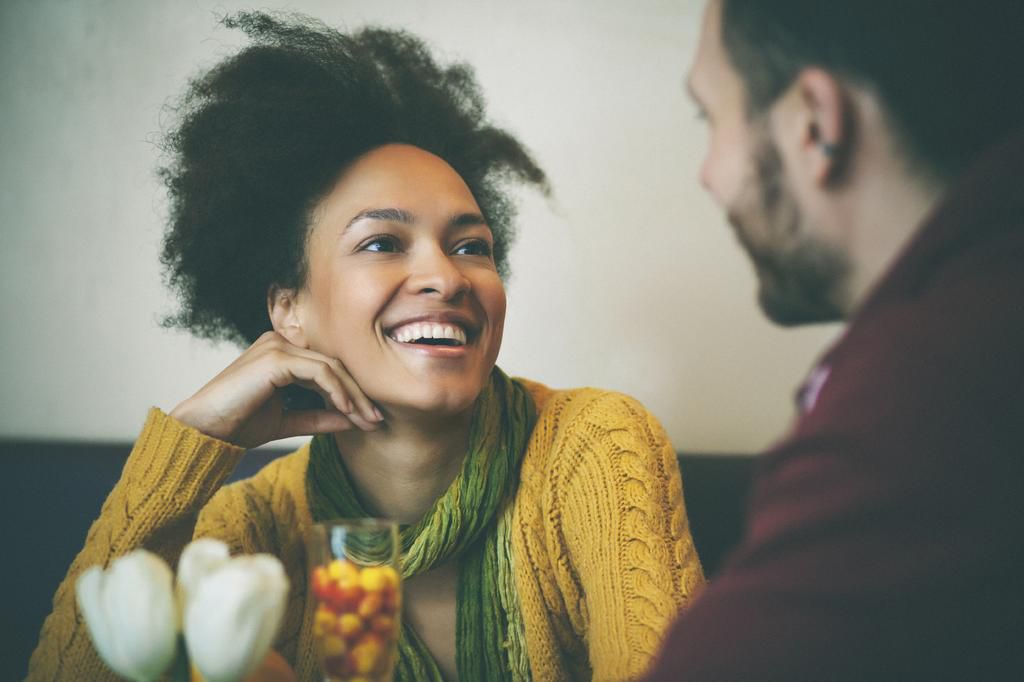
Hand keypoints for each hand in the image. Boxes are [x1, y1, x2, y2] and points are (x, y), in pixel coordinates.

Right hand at [170, 332, 381, 447]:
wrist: (203, 432)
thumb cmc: (238, 425)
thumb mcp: (289, 421)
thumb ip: (320, 417)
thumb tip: (354, 419)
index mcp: (283, 353)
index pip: (329, 367)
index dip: (353, 392)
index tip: (372, 418)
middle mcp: (280, 342)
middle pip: (335, 363)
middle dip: (359, 393)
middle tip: (378, 419)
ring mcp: (277, 346)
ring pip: (331, 366)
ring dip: (353, 394)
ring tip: (368, 419)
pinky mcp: (276, 357)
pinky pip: (319, 371)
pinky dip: (337, 390)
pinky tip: (347, 411)